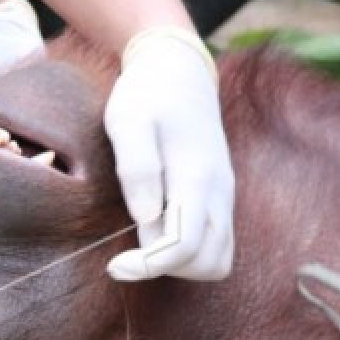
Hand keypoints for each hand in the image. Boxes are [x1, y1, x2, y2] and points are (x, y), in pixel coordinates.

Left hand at [104, 27, 235, 281]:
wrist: (180, 72)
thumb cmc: (146, 95)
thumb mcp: (127, 120)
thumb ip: (137, 168)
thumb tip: (145, 218)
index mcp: (197, 176)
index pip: (184, 246)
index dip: (149, 266)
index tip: (115, 265)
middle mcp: (219, 192)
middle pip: (207, 263)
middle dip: (166, 268)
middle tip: (129, 251)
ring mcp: (224, 197)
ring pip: (218, 260)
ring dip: (182, 265)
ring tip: (147, 241)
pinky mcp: (220, 199)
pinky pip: (217, 245)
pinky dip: (191, 253)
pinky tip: (160, 232)